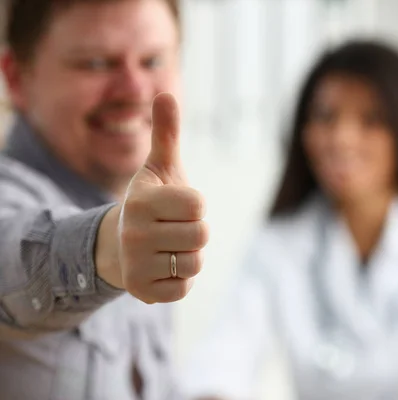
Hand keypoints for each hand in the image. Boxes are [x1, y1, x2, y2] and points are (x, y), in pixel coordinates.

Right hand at [97, 92, 207, 302]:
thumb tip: (165, 92)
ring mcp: (136, 265)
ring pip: (196, 262)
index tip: (177, 206)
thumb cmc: (150, 202)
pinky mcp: (143, 291)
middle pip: (201, 235)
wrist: (118, 243)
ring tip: (168, 247)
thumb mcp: (159, 167)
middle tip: (173, 228)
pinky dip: (180, 279)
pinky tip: (162, 267)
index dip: (195, 205)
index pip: (198, 205)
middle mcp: (134, 233)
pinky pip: (184, 287)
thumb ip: (166, 133)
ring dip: (189, 255)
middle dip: (194, 231)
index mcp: (140, 201)